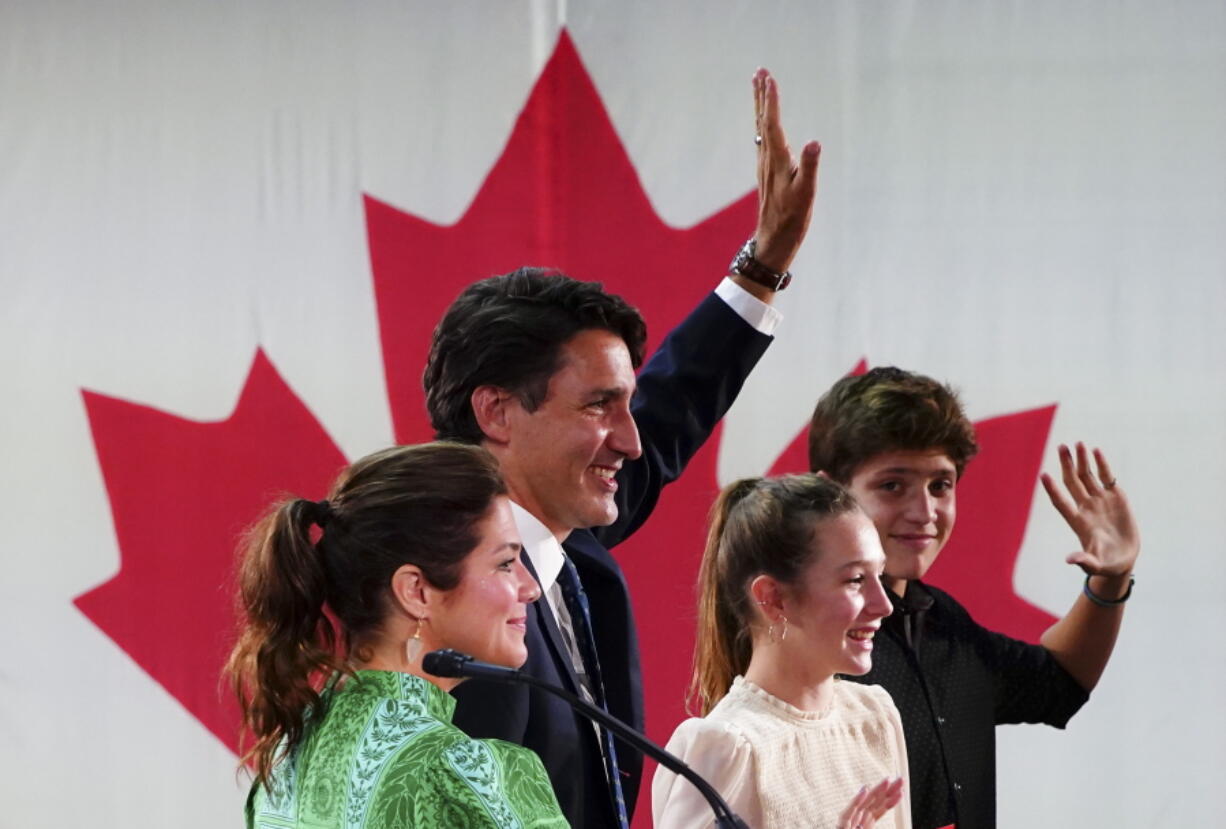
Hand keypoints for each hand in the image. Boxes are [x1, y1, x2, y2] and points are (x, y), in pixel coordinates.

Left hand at [752, 68, 820, 272]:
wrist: (774, 240)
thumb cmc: (792, 219)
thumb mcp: (806, 194)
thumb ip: (809, 167)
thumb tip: (814, 143)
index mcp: (777, 161)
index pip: (773, 124)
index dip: (772, 101)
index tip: (770, 78)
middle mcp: (767, 159)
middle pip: (763, 121)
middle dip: (762, 95)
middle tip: (760, 71)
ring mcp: (765, 165)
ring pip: (762, 128)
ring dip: (761, 106)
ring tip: (760, 86)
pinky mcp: (768, 171)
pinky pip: (764, 138)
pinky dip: (764, 122)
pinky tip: (765, 121)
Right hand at [837, 777, 903, 828]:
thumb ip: (872, 820)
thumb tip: (884, 809)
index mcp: (866, 823)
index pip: (881, 808)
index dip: (892, 799)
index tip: (902, 789)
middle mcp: (858, 820)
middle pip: (875, 802)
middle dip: (888, 790)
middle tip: (900, 779)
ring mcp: (849, 822)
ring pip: (863, 804)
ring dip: (875, 791)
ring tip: (886, 781)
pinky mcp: (841, 826)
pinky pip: (849, 812)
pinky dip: (856, 801)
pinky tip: (864, 790)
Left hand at [1040, 443, 1140, 578]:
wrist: (1123, 559)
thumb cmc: (1106, 564)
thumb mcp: (1095, 565)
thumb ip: (1084, 561)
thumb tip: (1070, 560)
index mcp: (1078, 522)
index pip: (1061, 502)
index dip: (1052, 489)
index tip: (1043, 475)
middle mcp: (1086, 507)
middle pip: (1072, 482)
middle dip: (1067, 464)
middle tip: (1061, 446)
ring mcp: (1100, 501)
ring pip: (1088, 476)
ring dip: (1082, 460)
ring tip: (1078, 443)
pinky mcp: (1116, 498)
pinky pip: (1106, 477)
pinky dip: (1102, 464)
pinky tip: (1096, 451)